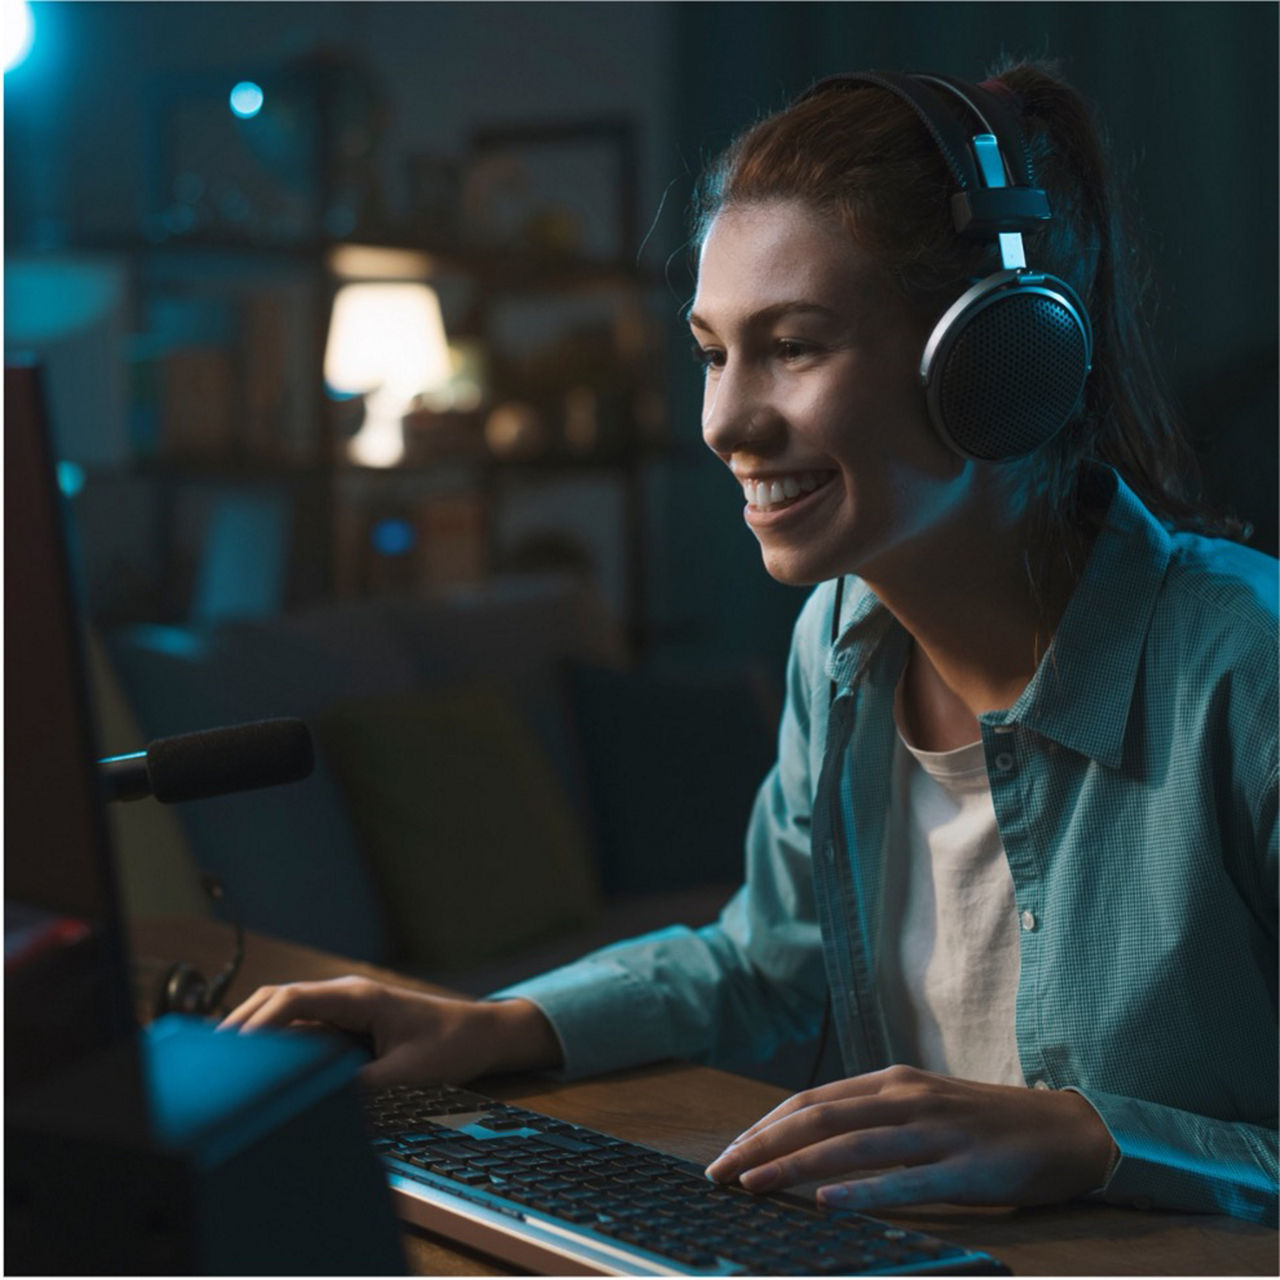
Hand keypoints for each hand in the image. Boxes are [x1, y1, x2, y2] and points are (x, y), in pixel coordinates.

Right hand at [218, 977, 561, 1087]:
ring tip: (223, 1069)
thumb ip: (361, 1089)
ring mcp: (344, 1008)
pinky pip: (302, 1028)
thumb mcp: (408, 1074)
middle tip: (207, 1064)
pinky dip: (277, 1044)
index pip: (289, 1000)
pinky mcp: (347, 1024)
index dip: (253, 1024)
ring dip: (256, 1034)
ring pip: (285, 1014)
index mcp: (356, 998)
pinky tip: (260, 1069)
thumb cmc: (452, 1045)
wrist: (483, 1034)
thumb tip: (316, 1105)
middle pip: (276, 1001)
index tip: (226, 1052)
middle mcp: (344, 996)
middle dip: (241, 1027)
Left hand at [704, 1064, 1115, 1210]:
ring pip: (850, 1146)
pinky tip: (826, 1203)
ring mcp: (936, 1132)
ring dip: (794, 1166)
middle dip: (762, 1146)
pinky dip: (861, 1192)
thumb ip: (873, 1118)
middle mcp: (906, 1099)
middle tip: (720, 1174)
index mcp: (892, 1083)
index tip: (729, 1153)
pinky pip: (905, 1181)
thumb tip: (812, 1144)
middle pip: (818, 1119)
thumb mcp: (923, 1106)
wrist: (1067, 1128)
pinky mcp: (967, 1169)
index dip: (765, 1126)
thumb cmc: (986, 1122)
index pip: (811, 1101)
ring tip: (752, 1185)